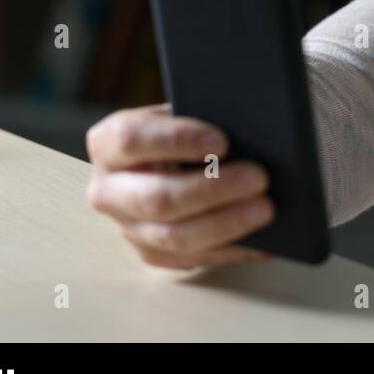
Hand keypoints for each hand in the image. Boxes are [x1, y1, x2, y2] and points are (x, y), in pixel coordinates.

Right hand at [86, 104, 274, 269]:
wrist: (173, 158)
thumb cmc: (184, 131)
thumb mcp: (183, 114)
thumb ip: (201, 120)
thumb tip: (246, 135)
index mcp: (107, 144)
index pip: (132, 140)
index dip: (177, 140)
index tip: (223, 142)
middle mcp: (108, 190)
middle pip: (156, 198)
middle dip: (212, 189)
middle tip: (259, 177)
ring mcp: (127, 228)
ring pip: (174, 236)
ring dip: (226, 224)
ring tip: (265, 209)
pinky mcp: (151, 254)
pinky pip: (192, 259)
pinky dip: (232, 249)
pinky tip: (263, 239)